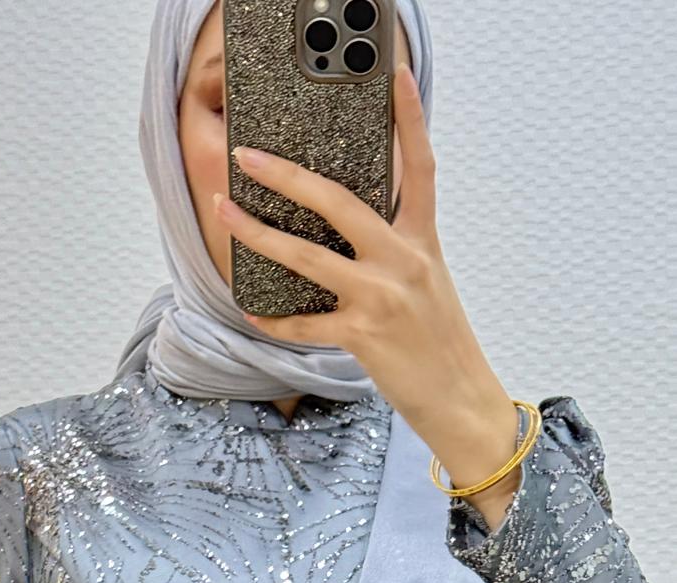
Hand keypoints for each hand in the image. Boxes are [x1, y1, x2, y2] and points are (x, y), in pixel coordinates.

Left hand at [213, 63, 523, 530]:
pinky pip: (303, 322)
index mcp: (423, 243)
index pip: (419, 168)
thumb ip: (397, 254)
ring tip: (225, 212)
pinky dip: (274, 320)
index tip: (394, 75)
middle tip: (249, 155)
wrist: (462, 401)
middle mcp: (403, 261)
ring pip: (306, 255)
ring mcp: (381, 297)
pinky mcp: (362, 336)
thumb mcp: (430, 287)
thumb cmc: (442, 347)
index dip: (410, 118)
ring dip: (258, 233)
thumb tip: (352, 237)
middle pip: (338, 202)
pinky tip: (254, 312)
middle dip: (287, 175)